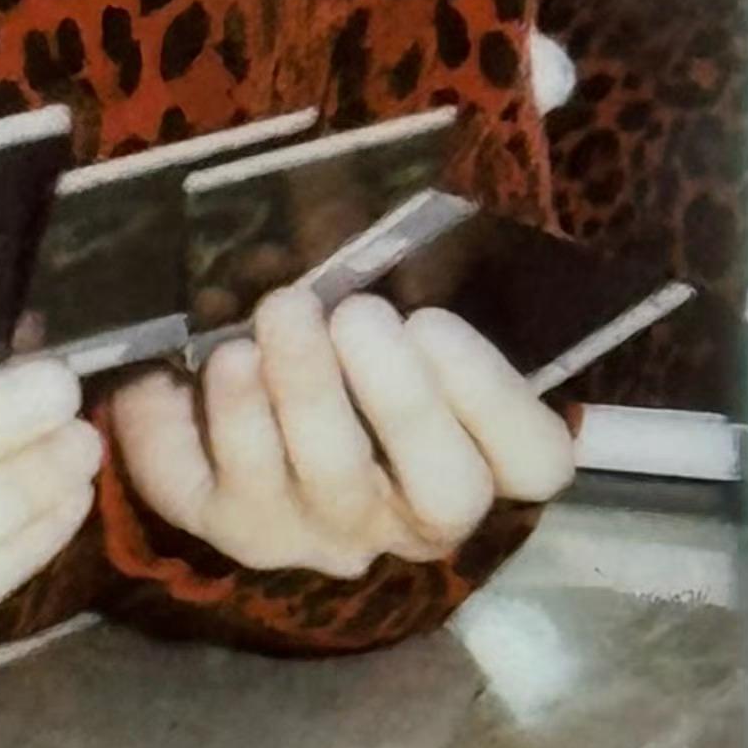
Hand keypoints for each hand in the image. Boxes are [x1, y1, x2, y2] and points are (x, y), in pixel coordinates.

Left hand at [107, 286, 575, 579]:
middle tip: (356, 313)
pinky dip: (225, 418)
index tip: (431, 319)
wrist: (221, 405)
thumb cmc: (333, 350)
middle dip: (402, 399)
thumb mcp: (381, 317)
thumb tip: (360, 216)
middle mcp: (408, 516)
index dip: (495, 398)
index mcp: (472, 459)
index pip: (532, 462)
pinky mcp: (234, 527)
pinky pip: (233, 486)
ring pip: (331, 483)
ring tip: (276, 315)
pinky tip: (216, 361)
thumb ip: (400, 285)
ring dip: (304, 390)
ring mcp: (321, 531)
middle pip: (445, 492)